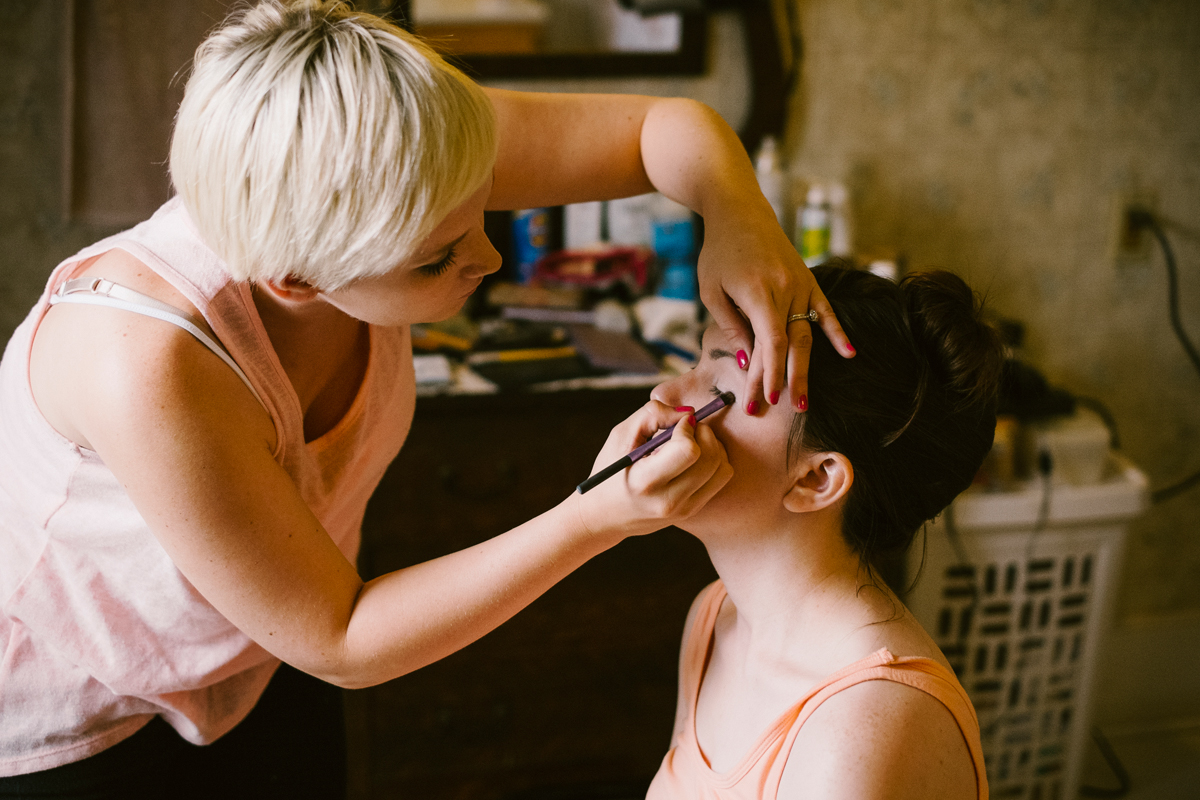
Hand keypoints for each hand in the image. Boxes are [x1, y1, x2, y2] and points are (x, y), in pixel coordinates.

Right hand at [576, 401, 731, 541]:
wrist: (606, 515)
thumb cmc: (612, 469)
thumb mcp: (621, 435)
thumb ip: (653, 414)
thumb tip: (689, 412)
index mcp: (645, 482)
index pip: (688, 451)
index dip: (687, 428)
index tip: (676, 424)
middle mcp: (668, 501)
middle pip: (711, 457)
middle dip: (704, 433)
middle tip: (687, 429)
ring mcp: (684, 509)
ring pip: (722, 467)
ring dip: (713, 446)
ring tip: (690, 443)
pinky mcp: (694, 510)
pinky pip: (721, 478)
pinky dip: (714, 460)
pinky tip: (694, 458)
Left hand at [696, 209, 854, 414]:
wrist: (739, 212)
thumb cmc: (718, 252)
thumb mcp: (712, 290)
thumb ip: (731, 325)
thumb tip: (746, 361)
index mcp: (758, 292)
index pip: (771, 342)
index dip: (771, 372)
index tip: (765, 399)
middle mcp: (785, 289)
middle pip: (791, 343)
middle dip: (787, 379)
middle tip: (784, 409)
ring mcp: (800, 284)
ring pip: (807, 333)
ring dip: (806, 368)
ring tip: (804, 400)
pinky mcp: (808, 279)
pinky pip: (825, 310)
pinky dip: (837, 332)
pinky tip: (850, 354)